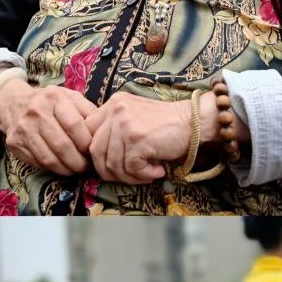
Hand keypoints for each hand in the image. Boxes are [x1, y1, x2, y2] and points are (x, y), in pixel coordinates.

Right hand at [0, 78, 97, 176]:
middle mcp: (36, 111)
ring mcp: (24, 128)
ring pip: (50, 158)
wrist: (13, 102)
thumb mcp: (70, 98)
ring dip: (67, 169)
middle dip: (79, 162)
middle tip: (87, 167)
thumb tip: (104, 132)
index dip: (87, 144)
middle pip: (62, 145)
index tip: (93, 151)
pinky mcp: (15, 143)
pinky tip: (61, 167)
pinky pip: (38, 163)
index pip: (75, 126)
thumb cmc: (50, 103)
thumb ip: (89, 111)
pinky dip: (53, 169)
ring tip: (76, 170)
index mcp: (55, 98)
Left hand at [86, 92, 215, 184]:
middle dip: (110, 171)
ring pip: (113, 163)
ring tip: (147, 174)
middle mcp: (115, 111)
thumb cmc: (167, 125)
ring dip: (130, 176)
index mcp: (112, 105)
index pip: (88, 131)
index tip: (110, 163)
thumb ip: (116, 129)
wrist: (193, 121)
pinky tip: (157, 170)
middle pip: (95, 151)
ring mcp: (125, 125)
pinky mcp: (137, 139)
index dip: (95, 153)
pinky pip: (131, 168)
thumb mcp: (135, 117)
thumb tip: (100, 160)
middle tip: (128, 176)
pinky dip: (144, 175)